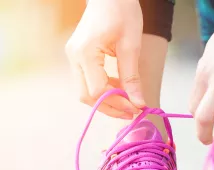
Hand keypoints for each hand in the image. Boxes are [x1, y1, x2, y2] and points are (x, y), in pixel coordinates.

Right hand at [65, 0, 143, 118]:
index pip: (97, 91)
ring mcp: (73, 58)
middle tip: (130, 111)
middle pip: (86, 96)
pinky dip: (103, 91)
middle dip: (109, 108)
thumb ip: (132, 78)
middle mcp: (74, 58)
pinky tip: (118, 88)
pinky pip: (88, 83)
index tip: (135, 109)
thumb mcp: (131, 46)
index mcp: (85, 52)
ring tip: (127, 101)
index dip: (117, 104)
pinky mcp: (78, 59)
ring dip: (106, 101)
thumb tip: (138, 104)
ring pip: (85, 92)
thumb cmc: (122, 12)